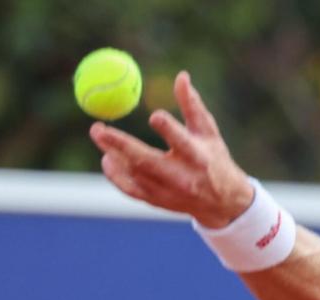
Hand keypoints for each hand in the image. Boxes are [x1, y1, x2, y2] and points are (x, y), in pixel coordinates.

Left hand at [89, 71, 253, 228]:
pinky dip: (116, 175)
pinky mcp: (157, 201)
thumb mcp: (209, 132)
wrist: (222, 202)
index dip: (167, 127)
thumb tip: (181, 76)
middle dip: (119, 144)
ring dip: (113, 155)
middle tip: (97, 128)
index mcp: (198, 157)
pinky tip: (107, 159)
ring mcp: (167, 192)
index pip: (181, 141)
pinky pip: (130, 189)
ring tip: (100, 135)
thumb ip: (192, 106)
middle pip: (146, 161)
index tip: (154, 115)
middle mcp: (182, 177)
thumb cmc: (214, 159)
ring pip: (134, 173)